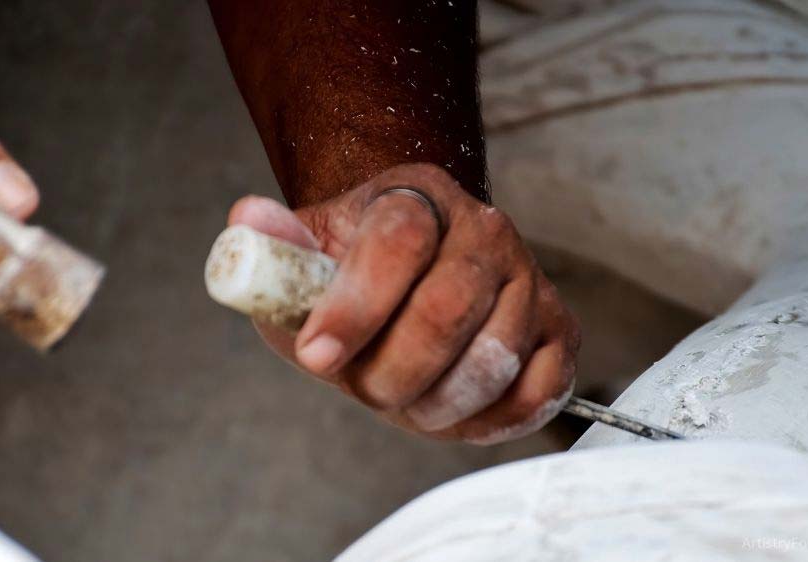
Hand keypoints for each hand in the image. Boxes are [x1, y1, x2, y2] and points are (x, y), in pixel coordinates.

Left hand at [229, 163, 579, 443]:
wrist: (414, 280)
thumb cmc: (355, 278)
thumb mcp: (304, 263)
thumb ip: (276, 249)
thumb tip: (247, 224)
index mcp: (417, 198)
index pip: (397, 243)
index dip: (354, 307)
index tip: (316, 357)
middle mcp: (485, 228)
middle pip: (447, 310)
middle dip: (391, 373)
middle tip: (363, 388)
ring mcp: (529, 278)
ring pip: (492, 360)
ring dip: (434, 403)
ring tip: (405, 398)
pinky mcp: (560, 330)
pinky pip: (536, 392)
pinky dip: (488, 420)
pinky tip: (452, 407)